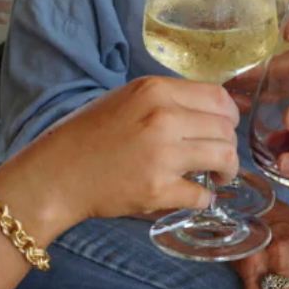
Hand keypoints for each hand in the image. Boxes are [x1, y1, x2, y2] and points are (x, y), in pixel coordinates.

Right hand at [3, 77, 240, 233]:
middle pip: (225, 129)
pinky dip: (205, 198)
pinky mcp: (157, 189)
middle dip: (229, 145)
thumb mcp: (127, 99)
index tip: (227, 128)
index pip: (217, 97)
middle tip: (220, 158)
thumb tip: (210, 112)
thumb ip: (166, 100)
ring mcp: (161, 154)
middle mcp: (162, 117)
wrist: (57, 173)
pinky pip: (202, 195)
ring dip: (227, 170)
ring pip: (224, 158)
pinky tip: (196, 196)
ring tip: (216, 176)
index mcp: (155, 90)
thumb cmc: (89, 135)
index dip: (230, 115)